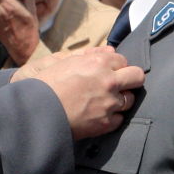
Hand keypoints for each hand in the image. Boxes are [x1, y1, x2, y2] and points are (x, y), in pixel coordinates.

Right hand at [18, 50, 143, 139]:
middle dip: (130, 79)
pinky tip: (99, 115)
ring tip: (105, 102)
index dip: (115, 66)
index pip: (123, 60)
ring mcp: (109, 103)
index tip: (109, 72)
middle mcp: (109, 81)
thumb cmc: (45, 83)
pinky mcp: (106, 123)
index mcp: (98, 62)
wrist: (36, 111)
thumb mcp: (63, 61)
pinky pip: (120, 119)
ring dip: (120, 99)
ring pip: (130, 100)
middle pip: (137, 77)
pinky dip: (112, 117)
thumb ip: (90, 54)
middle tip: (119, 85)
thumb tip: (110, 50)